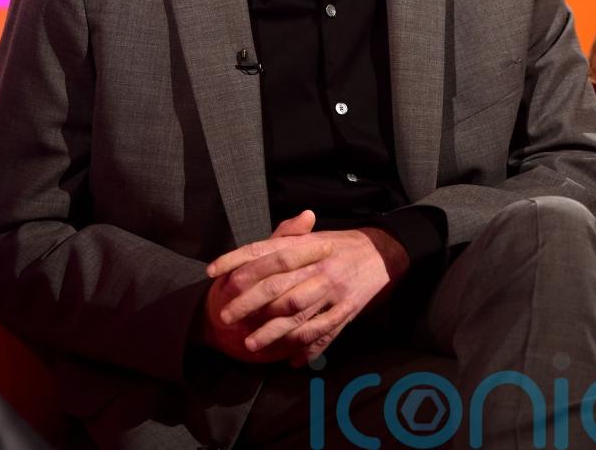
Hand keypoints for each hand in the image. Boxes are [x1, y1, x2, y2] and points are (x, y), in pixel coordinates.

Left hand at [207, 217, 409, 366]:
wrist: (382, 252)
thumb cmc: (340, 245)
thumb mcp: (312, 236)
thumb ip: (284, 237)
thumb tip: (252, 250)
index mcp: (306, 245)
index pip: (264, 251)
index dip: (236, 260)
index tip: (213, 273)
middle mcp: (317, 267)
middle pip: (276, 286)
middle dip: (247, 303)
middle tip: (225, 317)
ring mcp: (333, 290)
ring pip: (297, 315)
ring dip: (271, 331)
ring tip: (250, 344)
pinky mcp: (347, 310)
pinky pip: (323, 333)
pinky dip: (306, 348)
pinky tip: (291, 360)